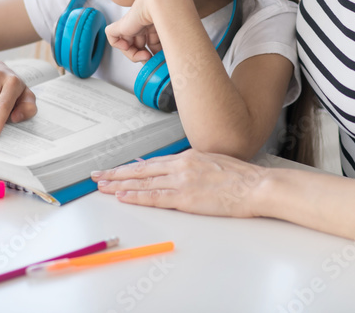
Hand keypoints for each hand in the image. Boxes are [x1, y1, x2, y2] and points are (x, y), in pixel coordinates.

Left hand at [91, 150, 267, 217]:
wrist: (256, 185)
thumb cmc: (241, 178)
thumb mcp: (213, 163)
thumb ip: (193, 166)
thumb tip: (175, 171)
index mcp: (188, 157)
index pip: (152, 163)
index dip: (131, 168)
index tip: (117, 170)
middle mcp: (180, 166)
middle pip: (140, 170)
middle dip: (117, 173)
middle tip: (98, 176)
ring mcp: (181, 181)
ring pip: (142, 183)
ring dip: (119, 185)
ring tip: (103, 187)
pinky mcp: (186, 198)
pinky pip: (154, 197)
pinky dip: (136, 197)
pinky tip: (123, 196)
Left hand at [104, 0, 185, 61]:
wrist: (164, 2)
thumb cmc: (173, 14)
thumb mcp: (172, 35)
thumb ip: (170, 45)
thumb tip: (174, 59)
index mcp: (155, 23)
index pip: (151, 41)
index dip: (154, 52)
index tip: (160, 58)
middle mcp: (143, 23)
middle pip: (139, 44)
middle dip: (145, 55)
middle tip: (151, 61)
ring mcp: (132, 23)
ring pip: (127, 44)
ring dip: (134, 55)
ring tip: (145, 56)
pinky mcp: (122, 24)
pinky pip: (111, 35)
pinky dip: (117, 45)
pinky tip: (128, 46)